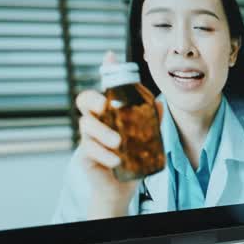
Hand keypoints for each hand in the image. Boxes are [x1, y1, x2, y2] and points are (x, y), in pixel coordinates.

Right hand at [69, 53, 160, 218]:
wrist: (123, 186)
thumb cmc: (133, 156)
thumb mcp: (147, 136)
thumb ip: (151, 120)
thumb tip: (159, 103)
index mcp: (109, 111)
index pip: (104, 87)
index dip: (106, 71)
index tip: (111, 56)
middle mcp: (96, 120)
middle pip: (84, 100)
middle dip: (94, 101)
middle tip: (107, 108)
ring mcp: (88, 137)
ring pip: (85, 125)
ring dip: (102, 132)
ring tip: (118, 143)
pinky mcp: (86, 155)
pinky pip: (88, 149)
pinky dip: (103, 153)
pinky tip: (115, 159)